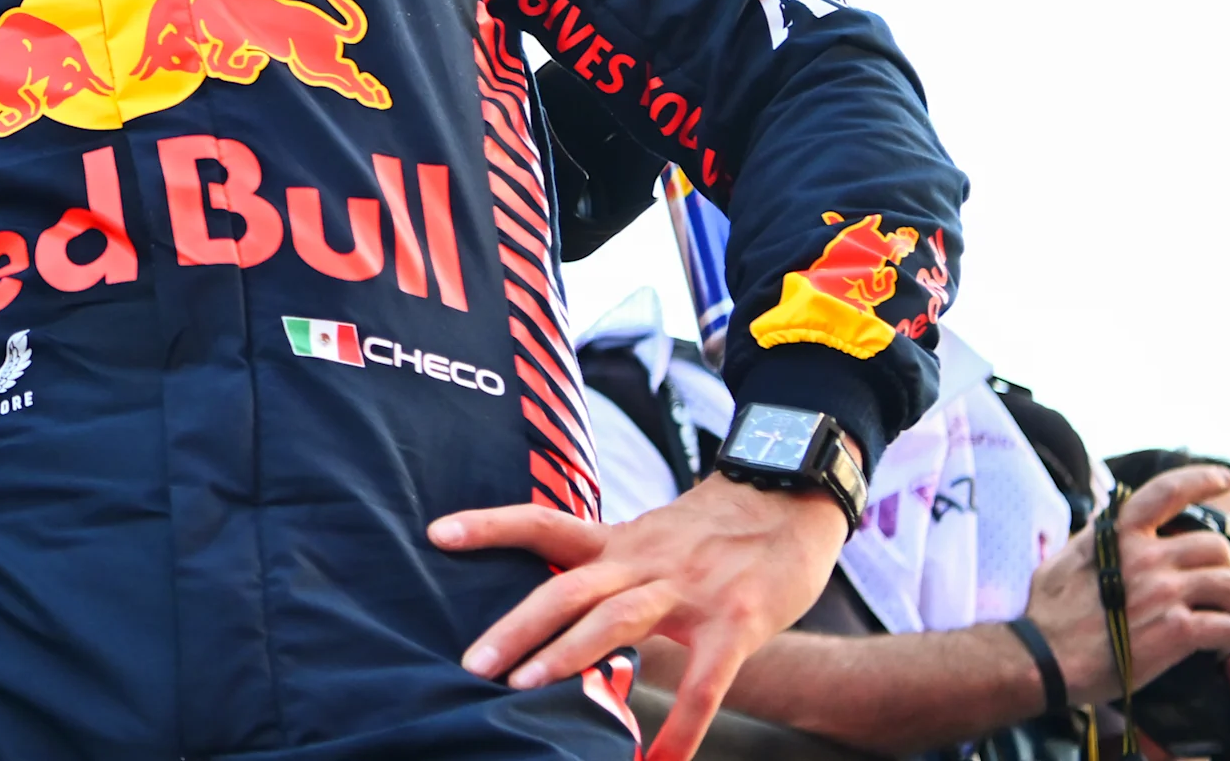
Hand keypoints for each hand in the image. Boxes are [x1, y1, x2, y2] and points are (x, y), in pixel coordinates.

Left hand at [432, 471, 849, 760]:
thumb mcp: (653, 536)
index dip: (490, 526)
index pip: (544, 523)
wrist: (792, 495)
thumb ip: (610, 568)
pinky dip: (682, 725)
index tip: (437, 533)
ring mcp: (690, 590)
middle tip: (473, 662)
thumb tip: (560, 608)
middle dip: (517, 625)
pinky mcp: (736, 622)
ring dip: (570, 655)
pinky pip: (704, 681)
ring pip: (618, 618)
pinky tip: (658, 760)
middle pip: (569, 587)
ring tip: (525, 689)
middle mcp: (645, 560)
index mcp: (620, 540)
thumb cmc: (717, 530)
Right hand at [1018, 466, 1229, 699]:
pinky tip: (1210, 649)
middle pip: (1216, 547)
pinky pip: (1226, 627)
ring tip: (1210, 617)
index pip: (1167, 492)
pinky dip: (1224, 640)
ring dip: (1225, 604)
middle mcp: (1145, 557)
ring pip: (1228, 586)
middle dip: (1220, 568)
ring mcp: (1163, 592)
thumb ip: (1096, 538)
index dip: (1201, 479)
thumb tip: (1108, 522)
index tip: (1223, 479)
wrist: (1044, 658)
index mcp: (1118, 534)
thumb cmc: (1049, 613)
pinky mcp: (1176, 631)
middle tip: (1209, 587)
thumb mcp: (1066, 558)